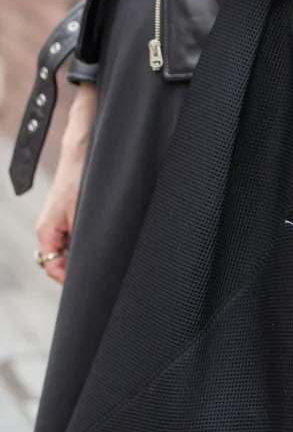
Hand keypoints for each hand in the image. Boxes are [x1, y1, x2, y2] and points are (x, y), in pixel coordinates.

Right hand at [36, 83, 95, 283]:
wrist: (84, 150)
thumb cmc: (82, 177)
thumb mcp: (84, 216)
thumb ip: (81, 243)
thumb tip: (88, 265)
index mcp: (46, 232)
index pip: (52, 268)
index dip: (70, 280)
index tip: (91, 281)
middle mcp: (51, 229)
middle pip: (62, 262)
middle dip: (80, 267)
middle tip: (103, 269)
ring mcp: (61, 222)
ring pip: (71, 250)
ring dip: (87, 253)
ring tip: (107, 252)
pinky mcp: (71, 215)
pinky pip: (77, 237)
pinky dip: (89, 241)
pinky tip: (106, 237)